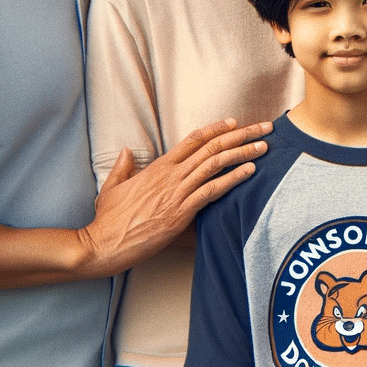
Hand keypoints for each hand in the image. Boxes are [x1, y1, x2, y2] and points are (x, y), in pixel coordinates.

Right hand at [83, 118, 268, 274]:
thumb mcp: (112, 187)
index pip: (193, 140)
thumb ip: (122, 167)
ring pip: (215, 165)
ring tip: (264, 146)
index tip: (236, 122)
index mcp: (157, 167)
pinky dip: (233, 179)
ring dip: (243, 153)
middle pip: (211, 147)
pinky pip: (212, 191)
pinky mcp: (180, 213)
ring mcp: (176, 193)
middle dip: (241, 135)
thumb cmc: (108, 219)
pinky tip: (250, 172)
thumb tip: (126, 152)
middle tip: (263, 127)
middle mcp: (170, 175)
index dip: (217, 128)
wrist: (102, 244)